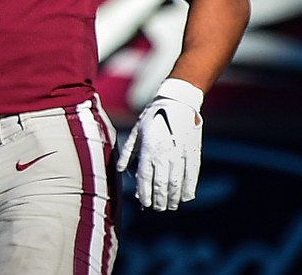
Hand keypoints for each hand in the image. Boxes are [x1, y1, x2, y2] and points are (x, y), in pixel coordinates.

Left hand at [117, 79, 203, 210]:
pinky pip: (191, 176)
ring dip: (173, 198)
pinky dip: (189, 188)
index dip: (144, 193)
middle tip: (157, 208)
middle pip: (160, 184)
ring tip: (170, 206)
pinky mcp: (193, 154)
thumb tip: (119, 169)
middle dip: (158, 200)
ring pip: (176, 183)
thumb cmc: (153, 116)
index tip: (144, 204)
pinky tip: (186, 197)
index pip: (144, 178)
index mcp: (148, 149)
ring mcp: (179, 155)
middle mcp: (163, 155)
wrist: (178, 104)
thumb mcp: (136, 131)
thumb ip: (128, 151)